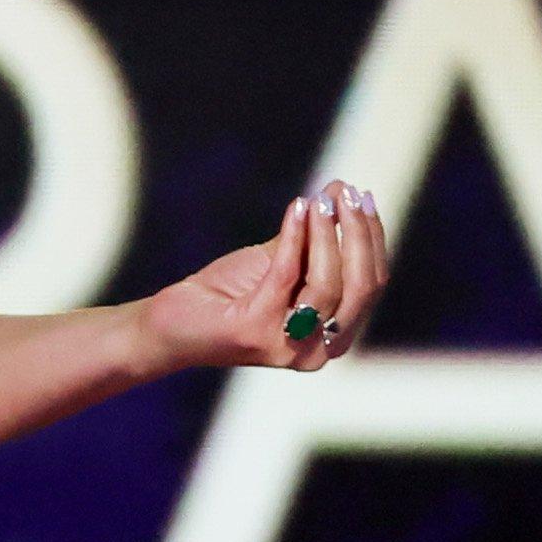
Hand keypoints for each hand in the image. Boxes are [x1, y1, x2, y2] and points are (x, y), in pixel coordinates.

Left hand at [136, 181, 390, 375]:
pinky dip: (293, 236)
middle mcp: (318, 351)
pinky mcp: (254, 332)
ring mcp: (288, 346)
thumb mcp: (281, 264)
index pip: (372, 285)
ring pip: (327, 282)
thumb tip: (343, 190)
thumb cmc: (227, 294)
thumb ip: (315, 238)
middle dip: (358, 235)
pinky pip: (285, 275)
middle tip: (347, 195)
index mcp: (334, 337)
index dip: (372, 238)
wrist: (169, 325)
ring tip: (318, 199)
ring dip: (325, 233)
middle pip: (361, 287)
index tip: (363, 197)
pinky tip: (295, 208)